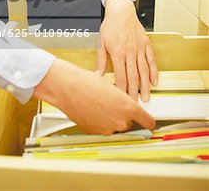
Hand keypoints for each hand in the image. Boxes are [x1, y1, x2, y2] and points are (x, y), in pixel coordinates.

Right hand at [33, 58, 155, 134]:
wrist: (67, 87)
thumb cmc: (87, 82)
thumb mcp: (110, 86)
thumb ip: (122, 98)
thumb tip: (124, 102)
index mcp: (128, 106)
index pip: (148, 121)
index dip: (148, 122)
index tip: (148, 122)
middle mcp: (120, 120)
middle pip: (131, 124)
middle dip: (125, 116)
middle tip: (114, 105)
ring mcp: (108, 128)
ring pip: (116, 127)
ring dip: (112, 119)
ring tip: (100, 105)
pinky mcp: (96, 132)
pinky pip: (104, 129)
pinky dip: (101, 123)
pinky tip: (93, 110)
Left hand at [97, 0, 157, 101]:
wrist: (121, 11)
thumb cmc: (110, 25)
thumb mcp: (101, 42)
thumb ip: (101, 60)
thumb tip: (98, 75)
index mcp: (118, 52)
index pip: (121, 76)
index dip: (122, 90)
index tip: (122, 100)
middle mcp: (130, 52)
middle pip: (133, 77)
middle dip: (134, 92)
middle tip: (135, 105)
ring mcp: (140, 48)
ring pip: (144, 71)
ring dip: (145, 86)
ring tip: (146, 97)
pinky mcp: (146, 44)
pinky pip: (151, 60)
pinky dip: (154, 71)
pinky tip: (154, 81)